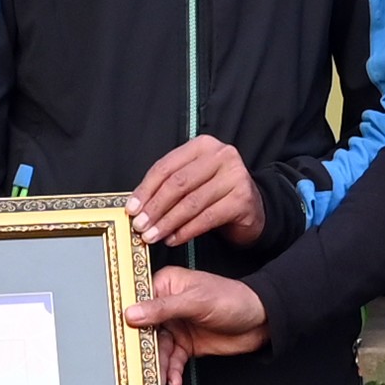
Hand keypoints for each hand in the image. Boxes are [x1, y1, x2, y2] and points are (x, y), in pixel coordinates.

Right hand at [126, 265, 267, 384]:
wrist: (261, 321)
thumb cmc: (233, 299)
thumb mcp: (196, 302)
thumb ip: (163, 308)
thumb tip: (132, 313)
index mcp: (165, 285)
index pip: (138, 302)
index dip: (128, 320)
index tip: (120, 338)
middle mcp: (166, 305)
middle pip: (144, 329)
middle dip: (143, 348)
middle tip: (138, 366)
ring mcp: (175, 325)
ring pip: (157, 348)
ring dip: (158, 364)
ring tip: (159, 379)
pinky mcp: (185, 344)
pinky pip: (171, 359)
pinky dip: (171, 371)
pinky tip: (173, 380)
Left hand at [129, 135, 267, 254]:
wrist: (253, 208)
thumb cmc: (216, 194)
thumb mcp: (193, 181)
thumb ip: (169, 186)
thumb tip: (137, 206)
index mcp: (202, 145)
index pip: (166, 166)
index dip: (146, 189)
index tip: (132, 209)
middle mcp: (221, 155)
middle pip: (178, 183)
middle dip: (155, 207)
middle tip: (140, 226)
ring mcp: (234, 176)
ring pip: (191, 202)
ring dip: (168, 222)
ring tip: (153, 236)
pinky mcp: (242, 199)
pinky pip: (207, 217)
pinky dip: (186, 231)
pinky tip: (174, 239)